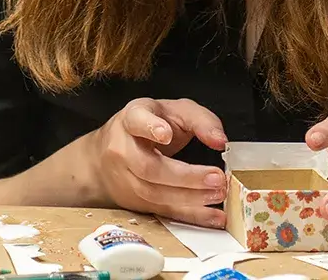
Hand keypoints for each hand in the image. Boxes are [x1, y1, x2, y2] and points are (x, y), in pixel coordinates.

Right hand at [86, 98, 229, 227]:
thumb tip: (220, 141)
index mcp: (131, 120)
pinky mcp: (134, 201)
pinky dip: (191, 216)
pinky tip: (213, 216)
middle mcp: (122, 149)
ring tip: (217, 193)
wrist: (107, 153)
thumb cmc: (148, 128)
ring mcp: (124, 178)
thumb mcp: (173, 111)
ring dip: (190, 197)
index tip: (165, 134)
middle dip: (185, 176)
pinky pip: (163, 212)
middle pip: (148, 167)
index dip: (150, 128)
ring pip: (154, 193)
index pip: (137, 121)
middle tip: (216, 177)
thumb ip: (200, 120)